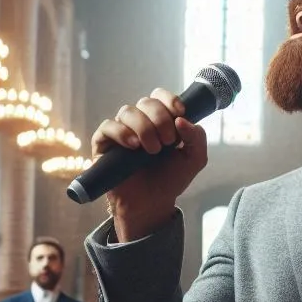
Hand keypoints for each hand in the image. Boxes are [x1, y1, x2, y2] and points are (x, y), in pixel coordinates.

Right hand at [91, 88, 207, 241]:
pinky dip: (121, 132)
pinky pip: (107, 127)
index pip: (160, 96)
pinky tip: (134, 146)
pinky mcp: (104, 144)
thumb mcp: (194, 160)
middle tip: (168, 142)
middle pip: (146, 102)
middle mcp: (139, 122)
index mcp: (160, 120)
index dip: (170, 100)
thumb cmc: (170, 180)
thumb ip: (197, 138)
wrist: (152, 205)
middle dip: (160, 118)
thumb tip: (182, 120)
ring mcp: (121, 131)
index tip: (180, 113)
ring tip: (153, 151)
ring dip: (144, 128)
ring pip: (127, 111)